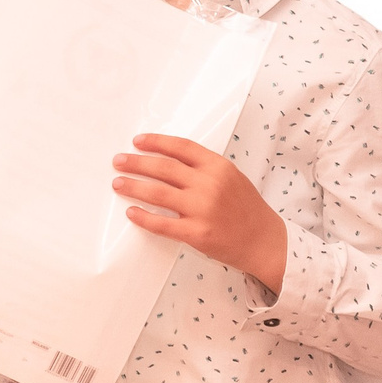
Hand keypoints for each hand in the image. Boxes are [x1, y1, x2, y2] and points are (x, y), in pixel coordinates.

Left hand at [111, 135, 286, 290]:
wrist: (264, 240)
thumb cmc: (246, 208)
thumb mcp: (232, 177)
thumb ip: (204, 167)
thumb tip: (168, 158)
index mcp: (218, 167)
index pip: (181, 147)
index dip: (156, 142)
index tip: (137, 141)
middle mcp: (209, 185)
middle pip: (163, 168)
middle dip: (136, 163)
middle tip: (118, 161)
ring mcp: (202, 209)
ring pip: (157, 193)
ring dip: (133, 186)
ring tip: (118, 183)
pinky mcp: (197, 233)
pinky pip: (162, 224)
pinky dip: (143, 217)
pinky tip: (131, 212)